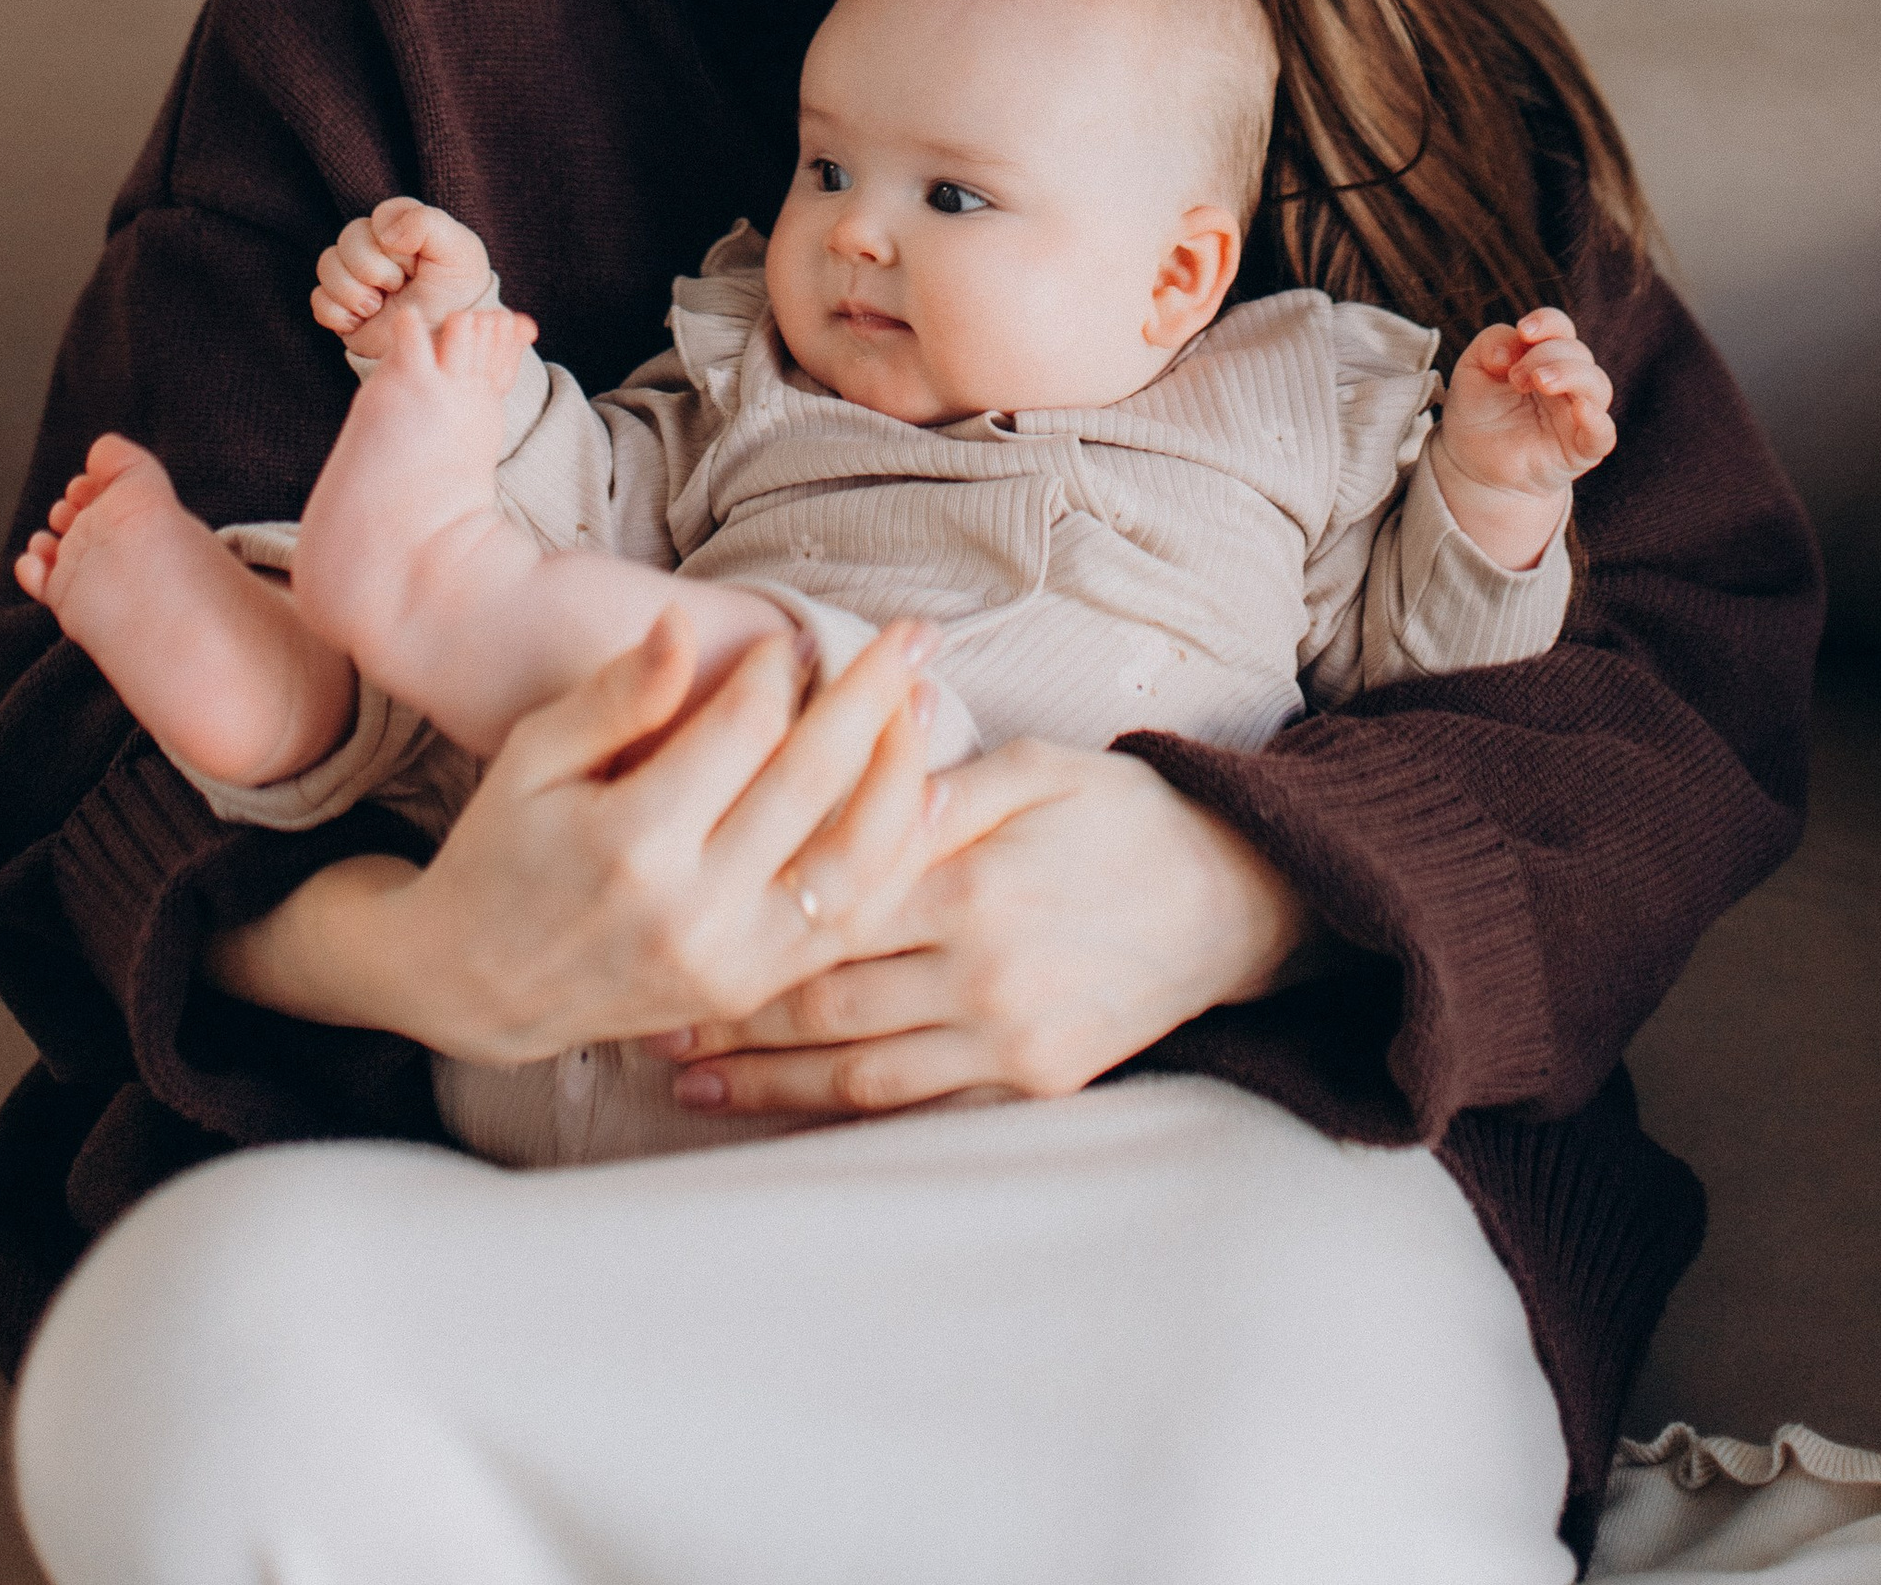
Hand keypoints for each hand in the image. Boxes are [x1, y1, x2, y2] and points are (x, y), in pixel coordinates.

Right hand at [204, 610, 943, 1064]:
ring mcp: (729, 964)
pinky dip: (896, 857)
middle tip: (913, 635)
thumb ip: (614, 695)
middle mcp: (690, 913)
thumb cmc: (502, 848)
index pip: (741, 731)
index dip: (779, 670)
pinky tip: (920, 797)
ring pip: (857, 864)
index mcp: (629, 843)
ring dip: (905, 777)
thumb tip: (680, 628)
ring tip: (926, 705)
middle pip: (813, 785)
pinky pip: (851, 923)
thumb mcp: (534, 756)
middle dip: (873, 696)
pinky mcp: (750, 992)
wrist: (475, 985)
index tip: (792, 639)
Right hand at [311, 196, 524, 350]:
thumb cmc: (456, 294)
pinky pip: (318, 300)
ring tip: (377, 307)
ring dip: (352, 291)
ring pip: (327, 265)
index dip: (396, 241)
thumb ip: (429, 224)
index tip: (416, 262)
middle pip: (349, 238)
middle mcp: (377, 247)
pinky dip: (337, 314)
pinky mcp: (342, 306)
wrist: (443, 346)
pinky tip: (361, 322)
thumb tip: (385, 234)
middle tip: (397, 287)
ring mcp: (356, 276)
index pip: (381, 215)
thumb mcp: (459, 252)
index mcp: (406, 226)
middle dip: (372, 268)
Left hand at [652, 735, 1314, 1119]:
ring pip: (863, 1070)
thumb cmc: (1125, 815)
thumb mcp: (1037, 768)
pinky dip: (849, 1112)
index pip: (830, 905)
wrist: (1235, 899)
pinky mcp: (1035, 1082)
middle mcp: (983, 971)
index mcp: (972, 881)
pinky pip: (924, 1105)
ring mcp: (1009, 1037)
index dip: (744, 921)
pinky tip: (791, 1110)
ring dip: (770, 1081)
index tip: (672, 923)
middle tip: (646, 1018)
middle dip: (733, 1014)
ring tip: (691, 1081)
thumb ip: (937, 784)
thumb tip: (851, 779)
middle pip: (828, 999)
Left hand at [1432, 308, 1615, 562]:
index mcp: (1544, 356)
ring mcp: (1578, 415)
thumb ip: (1491, 344)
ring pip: (1598, 385)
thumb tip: (1515, 342)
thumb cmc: (1478, 411)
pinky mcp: (1581, 449)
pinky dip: (1597, 420)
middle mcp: (1568, 381)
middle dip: (1546, 356)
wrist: (1473, 464)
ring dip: (1570, 375)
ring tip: (1538, 382)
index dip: (1548, 323)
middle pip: (1578, 353)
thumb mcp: (1472, 369)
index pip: (1560, 328)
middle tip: (1516, 378)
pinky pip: (1603, 434)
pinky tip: (1581, 410)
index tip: (1524, 331)